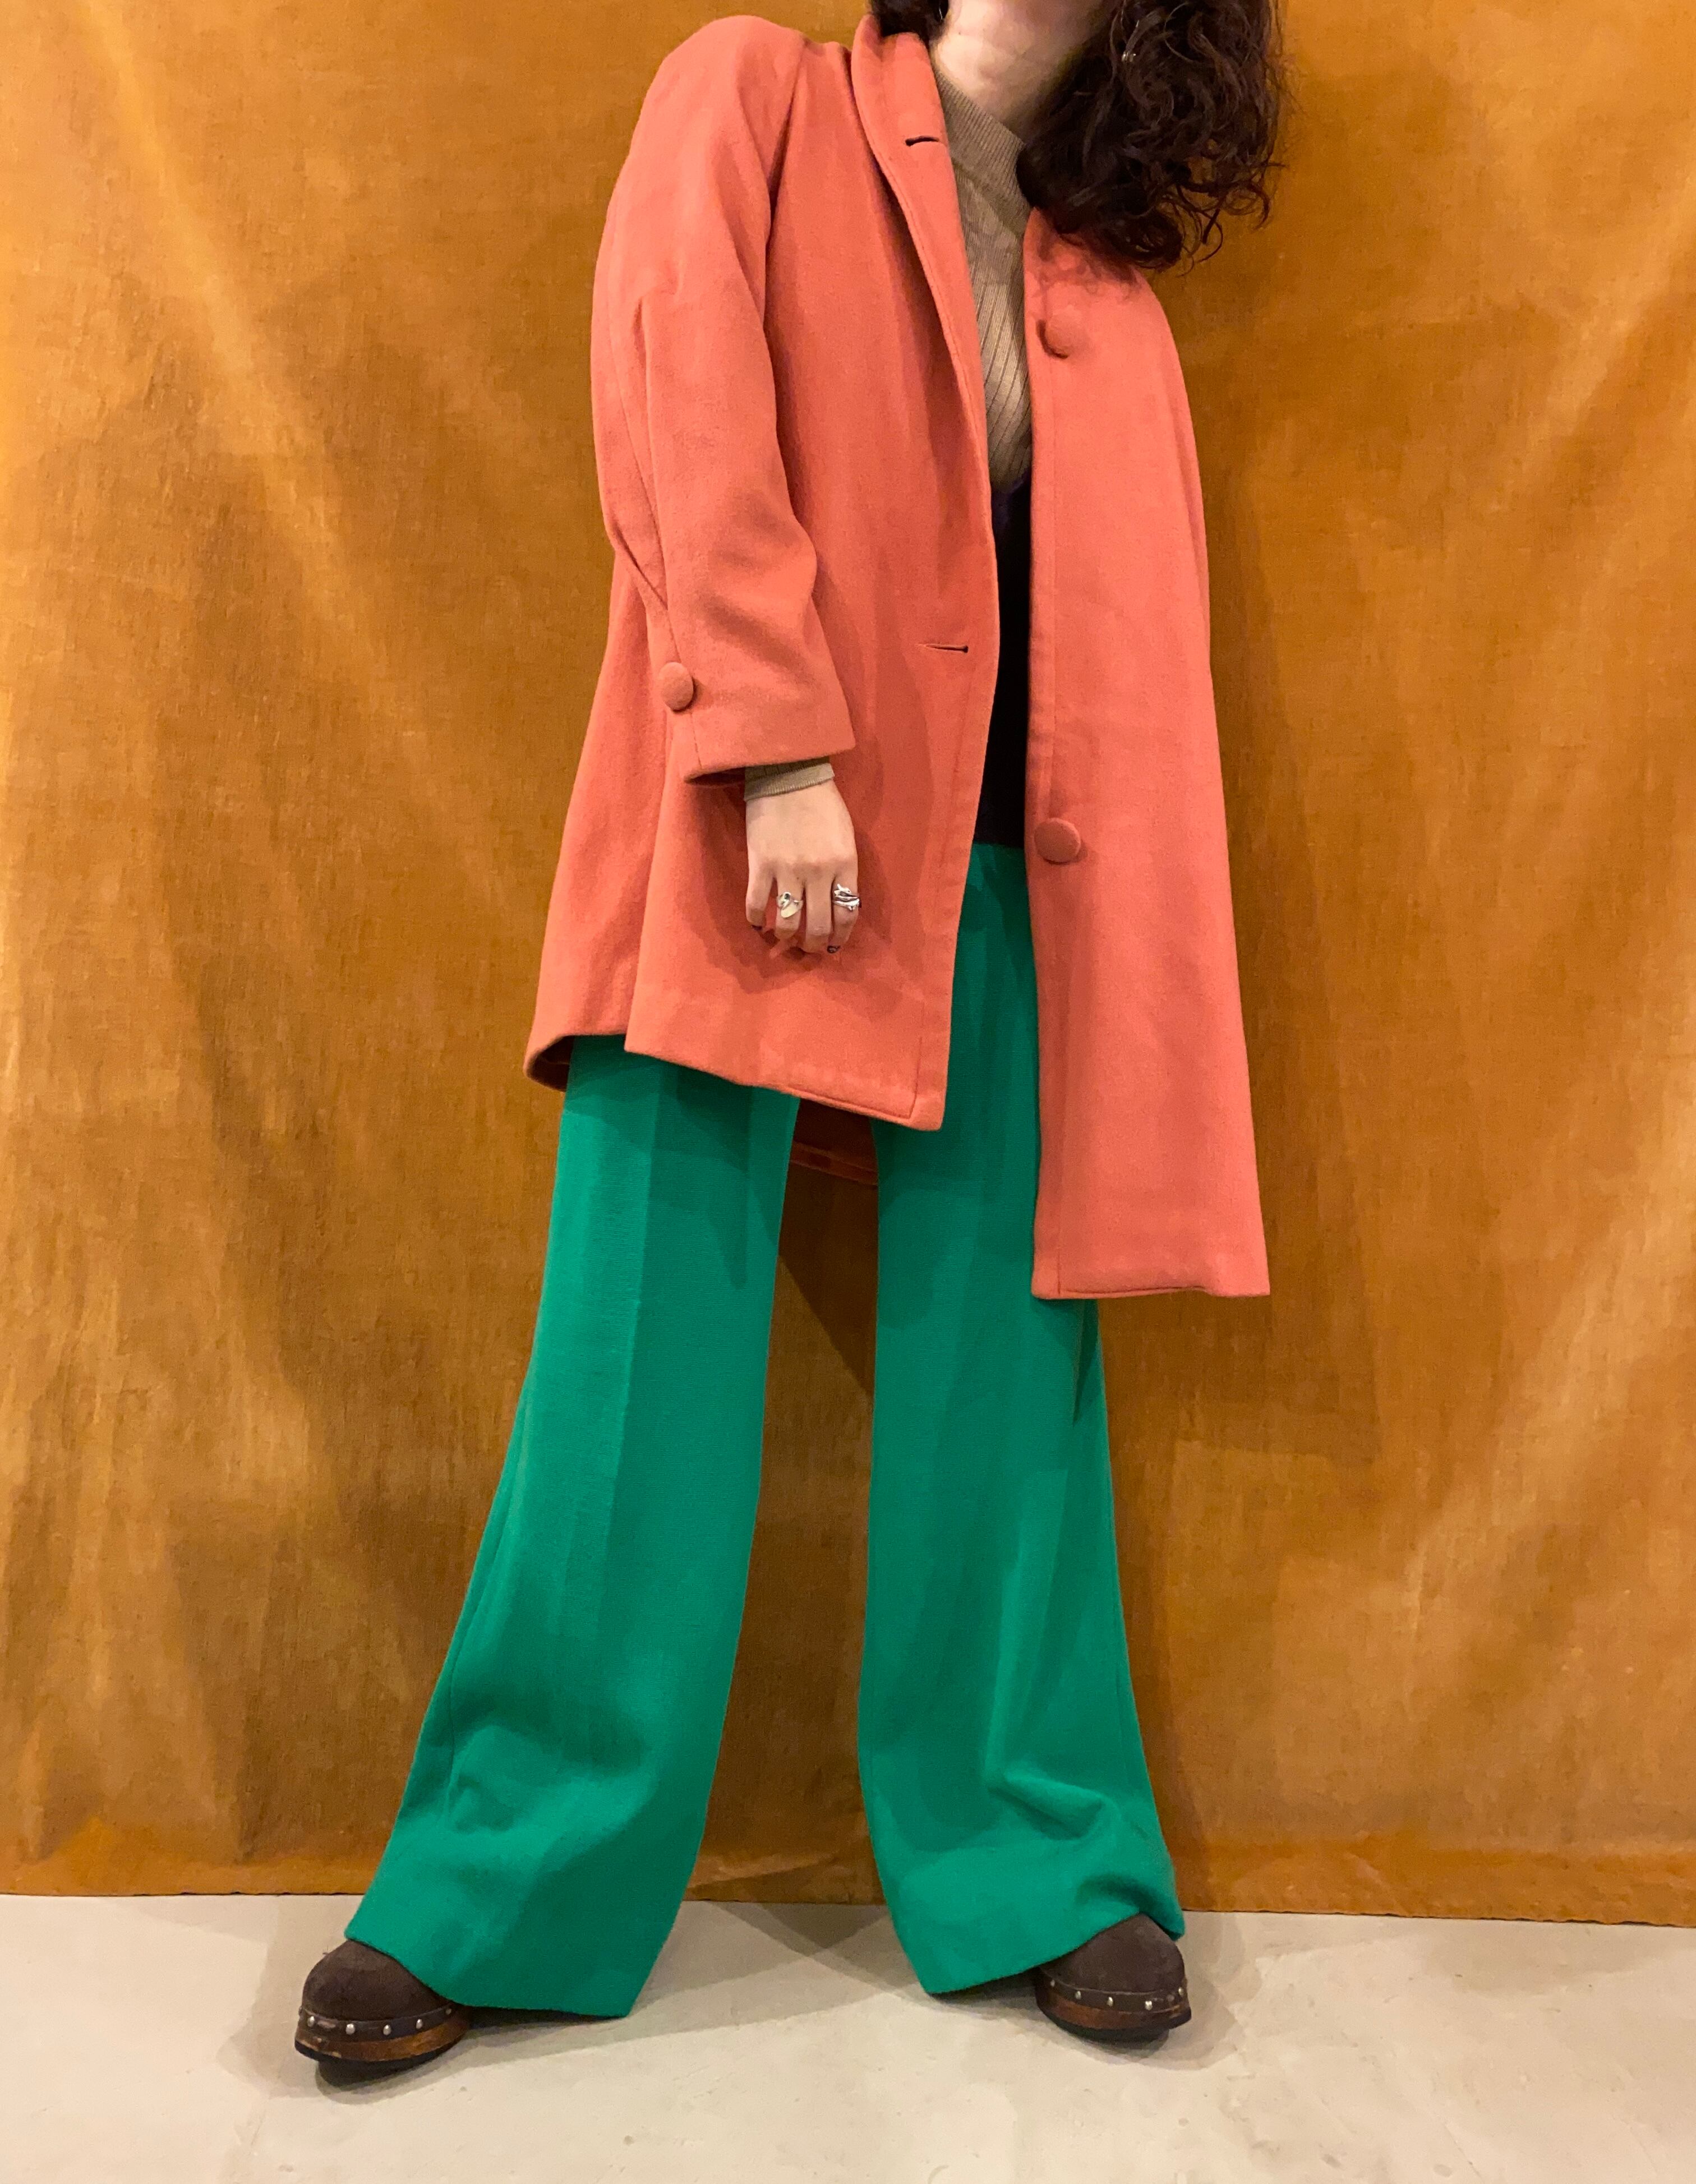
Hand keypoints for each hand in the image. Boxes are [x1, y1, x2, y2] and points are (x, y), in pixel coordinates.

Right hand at [744, 779, 859, 956]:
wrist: (788, 774)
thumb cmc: (822, 803)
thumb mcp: (845, 837)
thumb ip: (843, 870)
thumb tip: (836, 902)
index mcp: (845, 864)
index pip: (847, 913)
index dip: (841, 936)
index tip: (835, 944)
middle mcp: (819, 872)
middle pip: (819, 926)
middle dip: (815, 946)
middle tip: (810, 949)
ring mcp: (788, 870)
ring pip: (788, 923)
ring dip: (787, 938)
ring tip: (785, 939)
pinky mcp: (760, 864)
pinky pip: (757, 905)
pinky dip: (757, 920)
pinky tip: (758, 924)